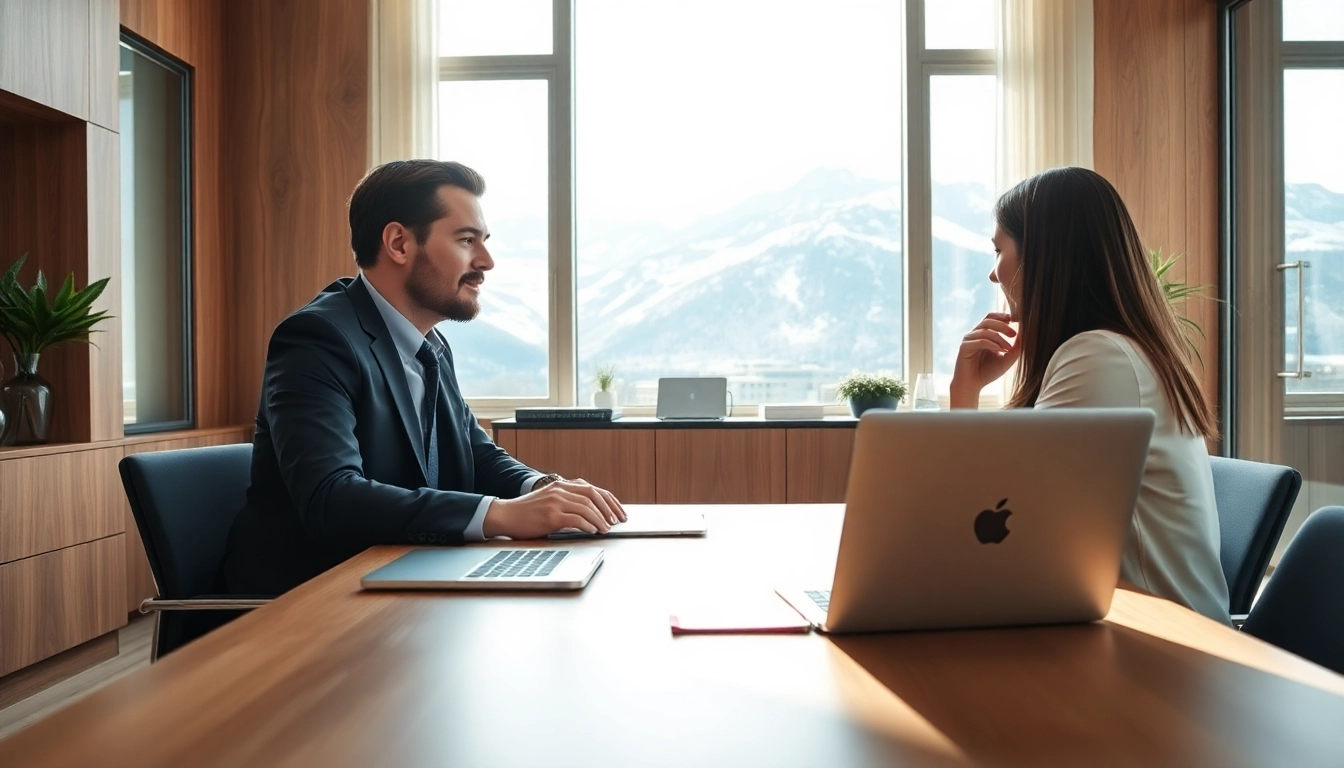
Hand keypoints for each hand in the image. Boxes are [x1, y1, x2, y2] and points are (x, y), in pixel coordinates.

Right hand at [482, 478, 626, 538]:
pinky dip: (588, 525)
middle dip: (609, 508)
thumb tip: (591, 514)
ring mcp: (555, 501)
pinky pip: (576, 519)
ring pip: (587, 507)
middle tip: (618, 521)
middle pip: (593, 495)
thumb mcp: (549, 500)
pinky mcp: (550, 515)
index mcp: (561, 484)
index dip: (609, 500)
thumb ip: (567, 502)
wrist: (504, 515)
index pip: (593, 489)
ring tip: (606, 529)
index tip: (618, 511)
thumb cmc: (526, 512)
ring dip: (600, 519)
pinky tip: (593, 531)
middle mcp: (559, 489)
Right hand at [949, 312, 1020, 406]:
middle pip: (988, 320)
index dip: (1003, 316)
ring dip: (999, 338)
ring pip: (985, 330)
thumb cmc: (988, 372)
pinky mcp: (964, 347)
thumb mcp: (1007, 359)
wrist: (972, 385)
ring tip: (1008, 348)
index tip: (1016, 321)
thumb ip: (1016, 348)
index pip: (991, 317)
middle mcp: (974, 334)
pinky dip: (992, 344)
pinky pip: (980, 341)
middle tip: (1014, 334)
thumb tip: (1026, 335)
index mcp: (982, 333)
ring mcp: (968, 340)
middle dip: (1003, 326)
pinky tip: (1000, 351)